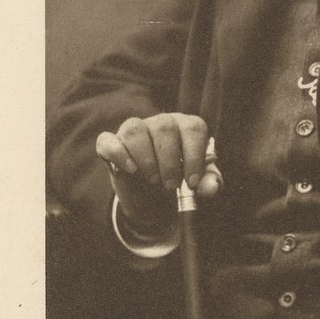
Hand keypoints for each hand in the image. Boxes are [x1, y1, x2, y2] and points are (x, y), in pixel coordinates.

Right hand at [95, 113, 221, 238]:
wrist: (151, 195)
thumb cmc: (178, 181)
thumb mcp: (197, 184)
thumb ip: (208, 183)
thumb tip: (211, 187)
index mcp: (185, 127)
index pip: (194, 128)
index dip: (195, 156)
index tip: (191, 182)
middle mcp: (160, 123)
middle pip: (165, 127)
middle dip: (170, 161)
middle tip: (170, 185)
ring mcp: (134, 130)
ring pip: (136, 130)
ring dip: (146, 159)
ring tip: (153, 179)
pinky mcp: (111, 143)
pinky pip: (108, 140)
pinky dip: (119, 155)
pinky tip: (131, 170)